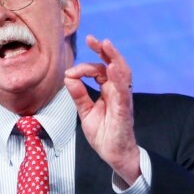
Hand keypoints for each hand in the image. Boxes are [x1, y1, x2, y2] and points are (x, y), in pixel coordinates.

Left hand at [64, 35, 139, 184]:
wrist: (114, 154)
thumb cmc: (104, 133)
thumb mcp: (85, 112)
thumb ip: (78, 95)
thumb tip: (68, 77)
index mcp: (108, 91)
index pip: (100, 70)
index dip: (86, 66)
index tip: (70, 71)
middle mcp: (118, 92)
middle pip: (114, 65)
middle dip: (105, 51)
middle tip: (92, 39)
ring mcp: (123, 100)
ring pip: (123, 74)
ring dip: (115, 58)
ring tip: (106, 45)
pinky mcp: (124, 111)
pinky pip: (123, 93)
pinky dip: (118, 79)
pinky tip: (112, 68)